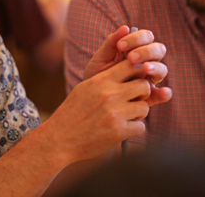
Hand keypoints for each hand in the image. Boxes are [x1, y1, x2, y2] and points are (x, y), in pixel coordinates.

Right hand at [48, 59, 162, 163]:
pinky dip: (133, 129)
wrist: (59, 138)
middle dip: (142, 94)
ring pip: (144, 107)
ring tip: (124, 117)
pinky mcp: (119, 131)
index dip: (138, 72)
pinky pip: (141, 127)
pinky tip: (120, 130)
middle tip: (132, 101)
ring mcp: (115, 113)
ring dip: (137, 114)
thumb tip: (125, 70)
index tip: (134, 81)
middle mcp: (109, 94)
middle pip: (144, 86)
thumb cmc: (72, 113)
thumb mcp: (84, 89)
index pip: (131, 65)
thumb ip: (104, 80)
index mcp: (100, 81)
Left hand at [83, 26, 170, 105]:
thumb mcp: (100, 59)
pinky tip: (163, 92)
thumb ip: (111, 44)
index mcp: (135, 49)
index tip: (121, 45)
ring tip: (144, 69)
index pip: (146, 37)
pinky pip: (162, 95)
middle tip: (131, 57)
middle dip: (146, 51)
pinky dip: (165, 93)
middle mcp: (146, 62)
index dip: (137, 38)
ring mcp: (148, 79)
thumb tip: (125, 27)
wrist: (89, 98)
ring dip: (155, 67)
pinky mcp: (149, 96)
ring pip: (162, 69)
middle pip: (158, 50)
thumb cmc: (96, 75)